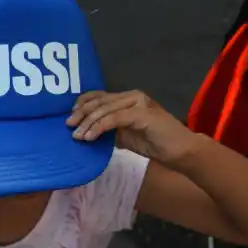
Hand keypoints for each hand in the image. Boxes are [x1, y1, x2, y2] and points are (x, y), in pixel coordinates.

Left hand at [67, 90, 203, 165]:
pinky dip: (99, 127)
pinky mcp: (142, 113)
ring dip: (88, 123)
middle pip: (99, 101)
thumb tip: (86, 132)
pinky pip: (114, 118)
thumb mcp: (125, 135)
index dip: (82, 104)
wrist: (179, 151)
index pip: (99, 96)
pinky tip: (90, 137)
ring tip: (77, 136)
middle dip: (81, 114)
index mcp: (128, 98)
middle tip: (68, 126)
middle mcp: (132, 96)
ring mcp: (138, 103)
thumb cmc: (154, 143)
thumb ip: (109, 130)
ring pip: (105, 109)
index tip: (70, 117)